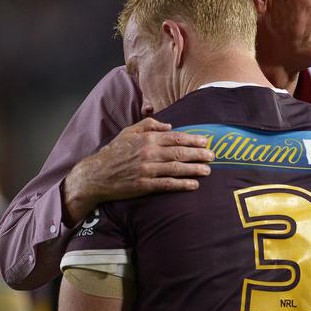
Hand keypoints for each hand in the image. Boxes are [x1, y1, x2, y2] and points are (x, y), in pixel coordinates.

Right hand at [63, 117, 213, 223]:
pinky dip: (182, 184)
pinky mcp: (144, 185)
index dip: (193, 139)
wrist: (97, 174)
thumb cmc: (114, 152)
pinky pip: (167, 184)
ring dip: (194, 169)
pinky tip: (193, 185)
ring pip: (176, 168)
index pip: (176, 137)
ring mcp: (147, 170)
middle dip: (199, 154)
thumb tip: (170, 125)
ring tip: (208, 170)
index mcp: (147, 138)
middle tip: (212, 155)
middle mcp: (149, 153)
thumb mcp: (129, 132)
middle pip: (180, 152)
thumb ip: (149, 125)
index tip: (206, 140)